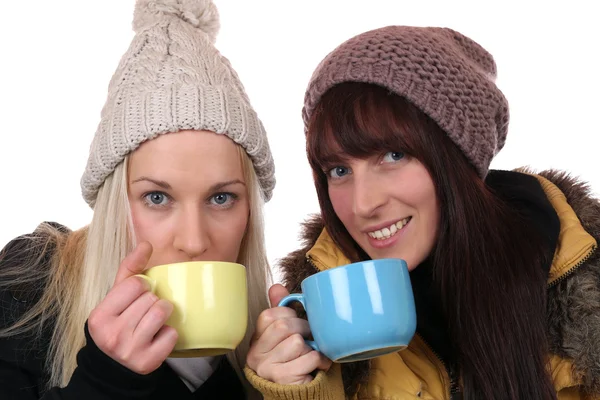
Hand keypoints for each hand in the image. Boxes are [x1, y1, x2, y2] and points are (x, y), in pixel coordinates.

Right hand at [88, 242, 177, 374]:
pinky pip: (172, 334)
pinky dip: (169, 334)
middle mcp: (112, 335)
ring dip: (163, 314)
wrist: (113, 367)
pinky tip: (157, 338)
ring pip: (162, 313)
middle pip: (151, 299)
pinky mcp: (148, 362)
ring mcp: (129, 351)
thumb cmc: (117, 324)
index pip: (135, 284)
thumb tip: (146, 244)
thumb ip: (130, 269)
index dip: (141, 287)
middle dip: (152, 301)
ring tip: (153, 322)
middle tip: (143, 313)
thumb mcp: (116, 298)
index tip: (136, 297)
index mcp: (99, 316)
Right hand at [247, 284, 331, 384]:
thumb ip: (279, 311)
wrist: (295, 394)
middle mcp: (256, 354)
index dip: (289, 315)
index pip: (269, 315)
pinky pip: (308, 358)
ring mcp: (267, 368)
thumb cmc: (290, 360)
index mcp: (255, 340)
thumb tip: (276, 287)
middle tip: (309, 337)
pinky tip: (318, 364)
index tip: (296, 322)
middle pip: (284, 326)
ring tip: (311, 353)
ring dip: (311, 347)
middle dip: (303, 329)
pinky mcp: (283, 379)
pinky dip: (319, 360)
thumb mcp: (283, 335)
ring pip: (297, 342)